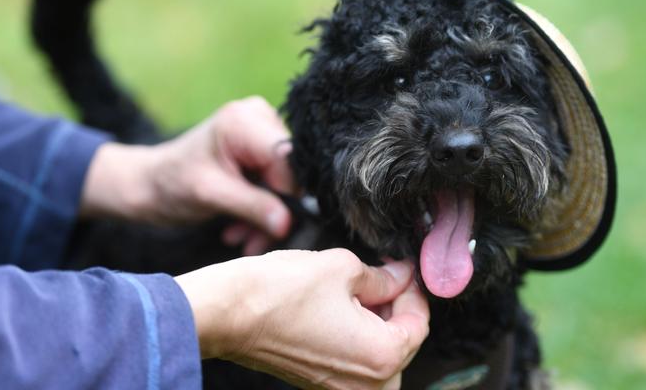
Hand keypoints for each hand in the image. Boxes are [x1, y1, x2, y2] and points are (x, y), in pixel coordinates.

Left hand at [80, 96, 295, 252]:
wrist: (151, 183)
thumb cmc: (171, 182)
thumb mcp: (210, 195)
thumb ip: (251, 206)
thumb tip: (288, 223)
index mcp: (244, 120)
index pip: (287, 158)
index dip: (287, 194)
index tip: (274, 226)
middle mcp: (259, 117)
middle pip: (290, 172)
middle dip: (273, 211)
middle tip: (250, 242)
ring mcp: (262, 132)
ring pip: (286, 184)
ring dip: (265, 218)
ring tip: (240, 238)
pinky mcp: (261, 150)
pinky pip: (277, 186)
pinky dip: (261, 211)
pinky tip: (240, 228)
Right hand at [175, 249, 428, 388]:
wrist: (227, 312)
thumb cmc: (278, 291)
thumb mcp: (342, 268)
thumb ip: (380, 276)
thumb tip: (398, 277)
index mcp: (381, 357)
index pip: (418, 323)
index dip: (413, 289)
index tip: (403, 269)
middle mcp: (365, 385)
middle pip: (401, 345)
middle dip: (395, 309)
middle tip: (383, 277)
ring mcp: (338, 389)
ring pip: (379, 358)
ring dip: (376, 327)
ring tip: (358, 293)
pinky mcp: (316, 384)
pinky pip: (353, 366)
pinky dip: (354, 340)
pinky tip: (339, 310)